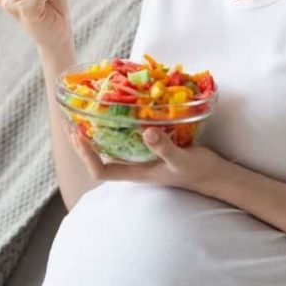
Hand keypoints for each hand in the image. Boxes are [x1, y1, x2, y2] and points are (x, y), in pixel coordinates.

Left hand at [70, 126, 230, 193]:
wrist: (214, 175)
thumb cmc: (197, 171)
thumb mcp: (182, 159)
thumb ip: (165, 147)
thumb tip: (146, 133)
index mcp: (136, 173)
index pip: (100, 170)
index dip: (86, 155)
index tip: (79, 135)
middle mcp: (134, 166)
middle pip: (98, 158)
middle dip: (82, 141)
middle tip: (71, 119)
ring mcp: (141, 158)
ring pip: (110, 147)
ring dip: (95, 132)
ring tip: (84, 113)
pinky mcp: (149, 147)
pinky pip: (125, 138)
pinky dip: (116, 125)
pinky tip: (116, 110)